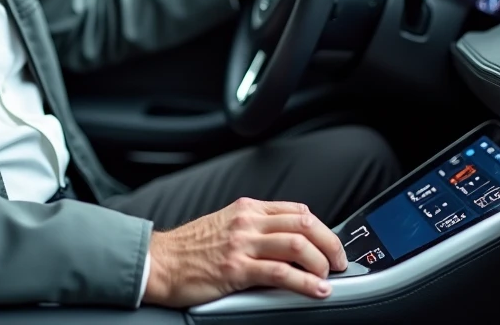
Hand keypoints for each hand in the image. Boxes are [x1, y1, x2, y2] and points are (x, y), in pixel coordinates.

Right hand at [142, 198, 346, 307]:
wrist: (160, 262)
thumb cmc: (190, 248)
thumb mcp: (226, 225)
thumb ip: (256, 228)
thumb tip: (290, 242)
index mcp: (247, 209)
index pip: (298, 211)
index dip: (323, 229)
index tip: (332, 245)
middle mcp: (247, 222)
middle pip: (304, 224)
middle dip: (330, 245)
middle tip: (339, 263)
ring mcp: (242, 244)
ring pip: (297, 245)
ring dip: (321, 263)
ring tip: (327, 278)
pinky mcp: (236, 269)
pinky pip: (280, 273)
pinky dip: (306, 283)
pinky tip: (316, 290)